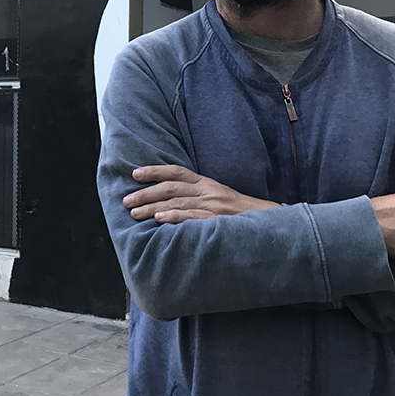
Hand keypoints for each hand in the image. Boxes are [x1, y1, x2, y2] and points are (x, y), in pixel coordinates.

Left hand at [123, 165, 278, 223]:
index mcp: (207, 183)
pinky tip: (158, 220)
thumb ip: (196, 195)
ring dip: (152, 208)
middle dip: (145, 193)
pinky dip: (173, 218)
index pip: (176, 172)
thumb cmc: (240, 214)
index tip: (135, 174)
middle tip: (126, 200)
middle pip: (170, 188)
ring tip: (134, 213)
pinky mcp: (217, 221)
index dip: (154, 171)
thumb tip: (169, 200)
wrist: (268, 224)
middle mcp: (208, 192)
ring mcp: (213, 206)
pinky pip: (192, 217)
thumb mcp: (218, 197)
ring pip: (176, 203)